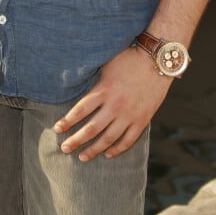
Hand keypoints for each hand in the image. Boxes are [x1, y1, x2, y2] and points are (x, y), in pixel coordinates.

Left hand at [53, 46, 171, 161]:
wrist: (157, 61)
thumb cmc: (130, 57)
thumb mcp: (107, 63)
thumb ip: (94, 76)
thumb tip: (74, 77)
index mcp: (104, 90)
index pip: (80, 110)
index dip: (67, 121)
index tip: (57, 129)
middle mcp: (115, 105)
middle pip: (92, 128)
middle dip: (76, 140)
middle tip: (64, 148)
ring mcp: (129, 115)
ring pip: (108, 138)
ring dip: (93, 149)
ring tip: (82, 157)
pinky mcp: (142, 120)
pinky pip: (128, 140)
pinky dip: (117, 149)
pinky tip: (107, 154)